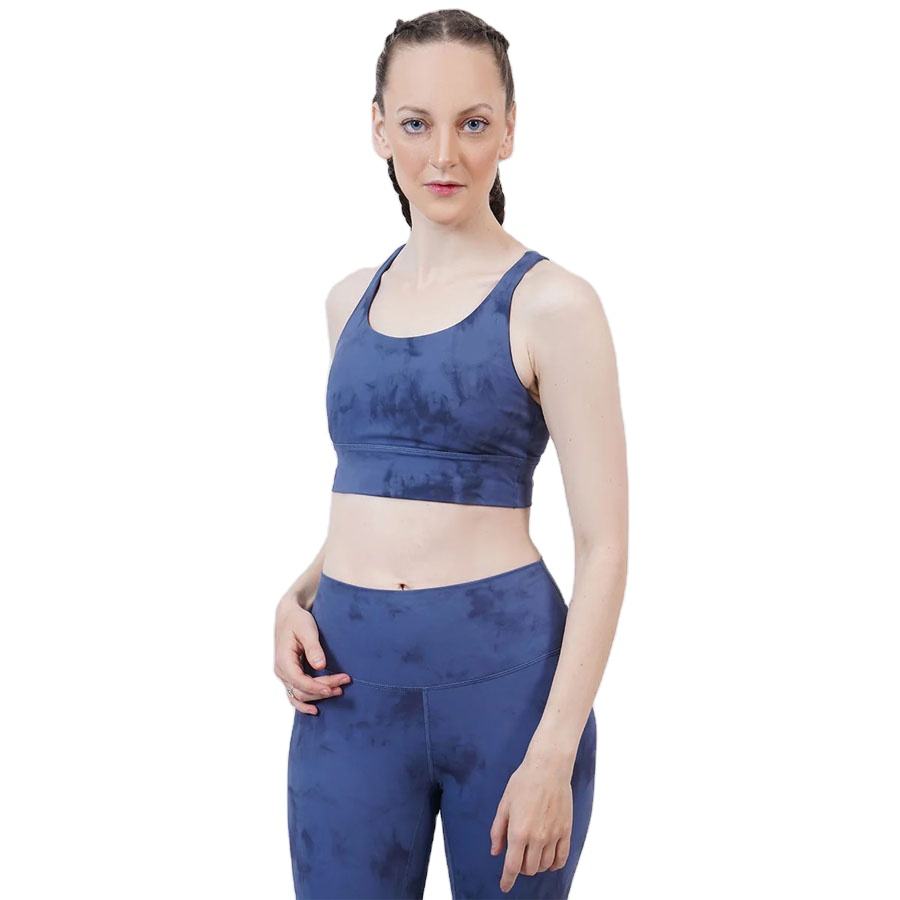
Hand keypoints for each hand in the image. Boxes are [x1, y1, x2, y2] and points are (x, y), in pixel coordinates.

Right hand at [274, 596, 350, 713]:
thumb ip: (313, 648)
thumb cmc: (297, 620)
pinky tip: (315, 709)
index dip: (317, 686)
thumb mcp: (306, 629)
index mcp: (283, 661)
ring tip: (339, 691)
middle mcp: (282, 671)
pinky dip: (304, 704)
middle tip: (345, 682)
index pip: (300, 681)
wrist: (288, 615)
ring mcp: (285, 675)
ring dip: (319, 696)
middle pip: (302, 690)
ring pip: (300, 695)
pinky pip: (295, 694)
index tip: (335, 686)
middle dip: (324, 688)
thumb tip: (320, 666)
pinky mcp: (290, 676)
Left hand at [489, 753, 573, 891]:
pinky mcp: (566, 831)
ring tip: (532, 854)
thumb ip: (498, 830)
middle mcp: (537, 837)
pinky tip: (549, 858)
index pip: (512, 866)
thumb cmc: (523, 782)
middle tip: (518, 856)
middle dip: (521, 868)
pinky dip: (554, 864)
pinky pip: (562, 858)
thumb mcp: (504, 804)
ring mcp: (553, 835)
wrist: (548, 767)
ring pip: (545, 865)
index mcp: (518, 831)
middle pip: (529, 869)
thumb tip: (495, 851)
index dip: (507, 880)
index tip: (504, 886)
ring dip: (537, 865)